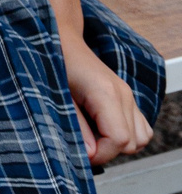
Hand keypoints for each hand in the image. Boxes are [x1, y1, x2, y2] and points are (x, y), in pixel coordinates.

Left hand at [64, 39, 154, 163]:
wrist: (60, 39)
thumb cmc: (53, 63)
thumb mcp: (56, 96)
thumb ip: (75, 126)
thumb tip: (89, 155)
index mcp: (106, 94)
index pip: (119, 140)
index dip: (100, 155)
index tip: (79, 155)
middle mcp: (124, 95)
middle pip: (132, 143)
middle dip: (107, 151)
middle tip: (81, 144)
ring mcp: (128, 96)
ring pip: (140, 139)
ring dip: (117, 146)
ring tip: (91, 137)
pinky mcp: (127, 98)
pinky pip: (140, 129)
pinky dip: (125, 136)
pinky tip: (101, 130)